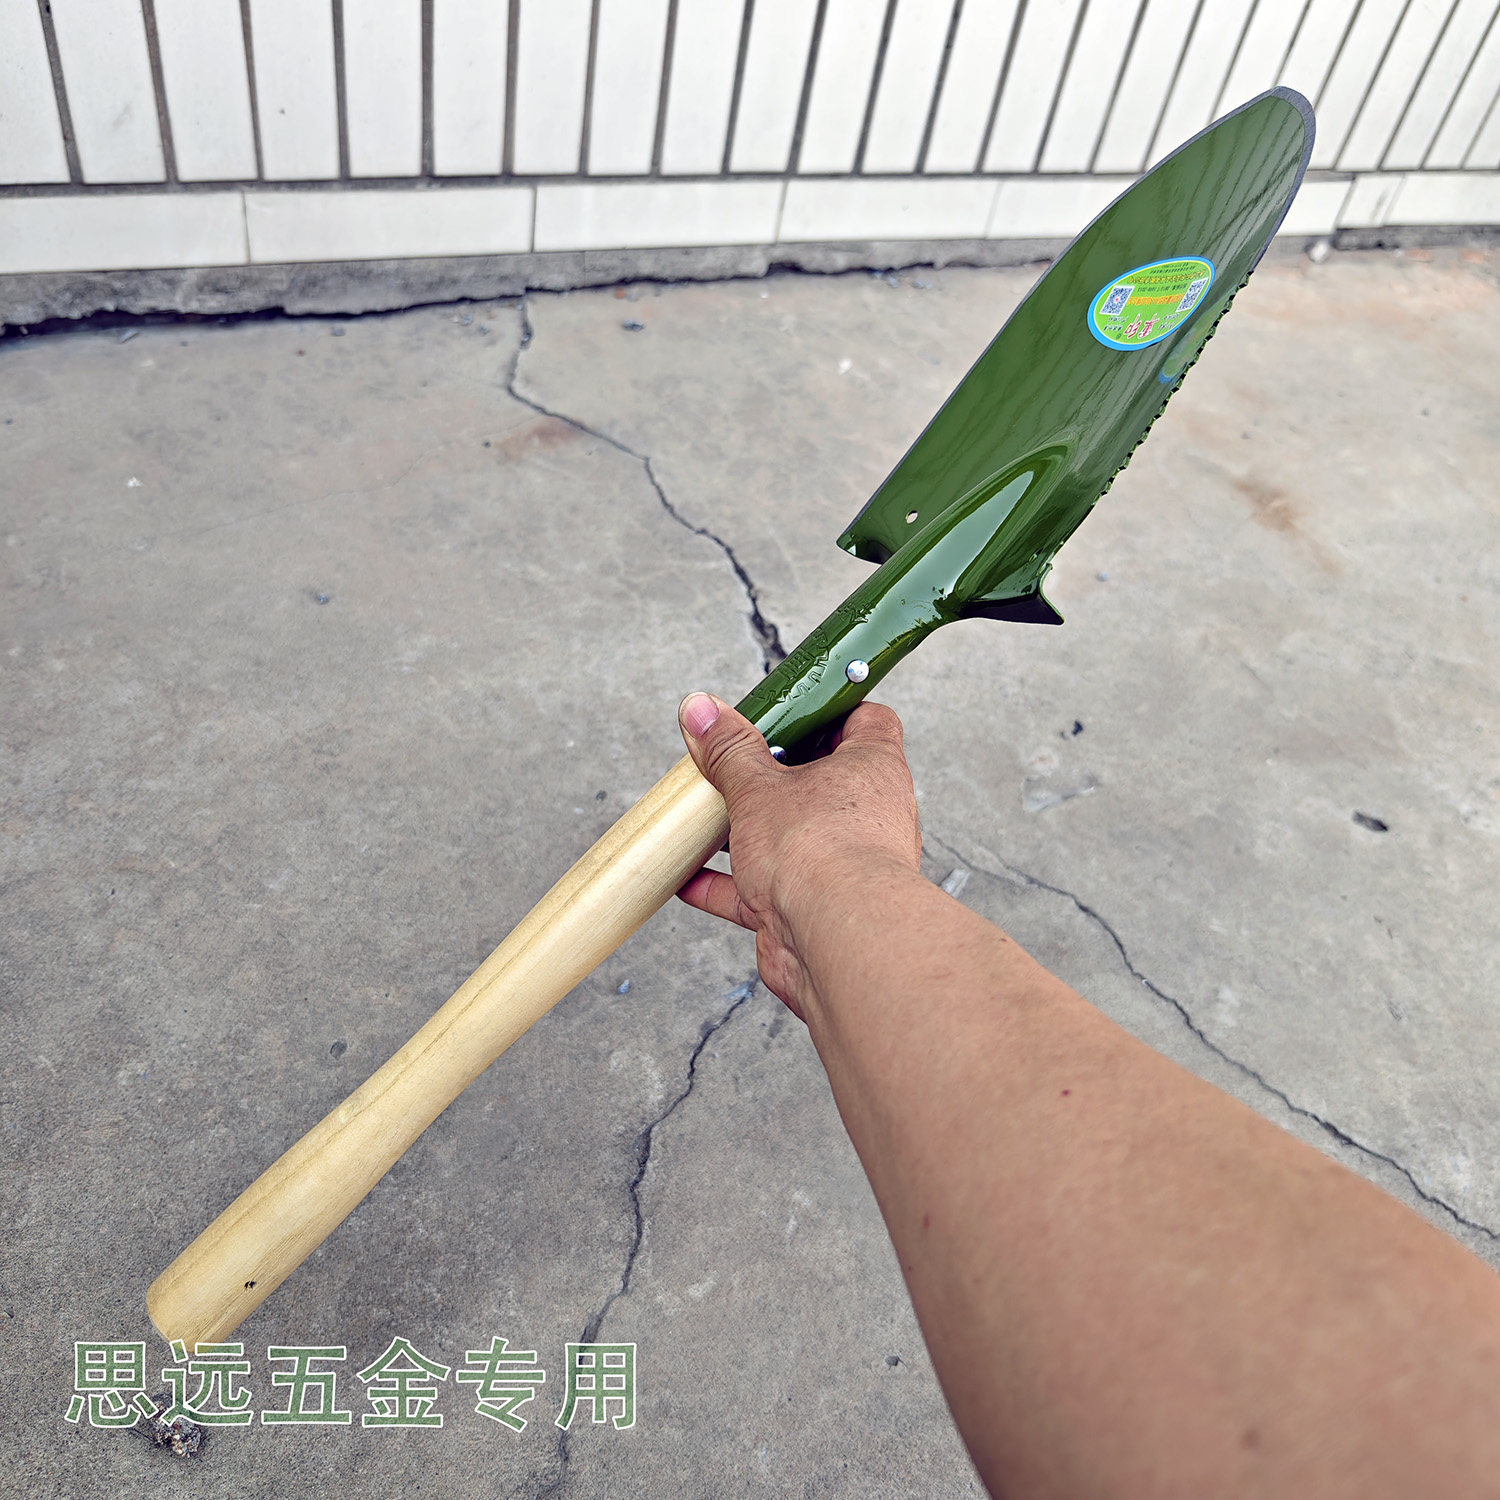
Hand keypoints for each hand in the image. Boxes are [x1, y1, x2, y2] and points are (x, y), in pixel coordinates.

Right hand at [675, 692, 921, 1021]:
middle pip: (820, 781)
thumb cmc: (824, 855)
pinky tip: (690, 879)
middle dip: (773, 777)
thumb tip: (704, 712)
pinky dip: (726, 886)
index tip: (790, 707)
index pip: (866, 721)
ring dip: (746, 833)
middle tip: (735, 764)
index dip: (830, 709)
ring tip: (707, 818)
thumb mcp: (758, 785)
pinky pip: (763, 891)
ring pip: (790, 839)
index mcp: (872, 769)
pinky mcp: (812, 909)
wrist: (835, 941)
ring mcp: (841, 866)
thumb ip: (729, 750)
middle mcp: (867, 816)